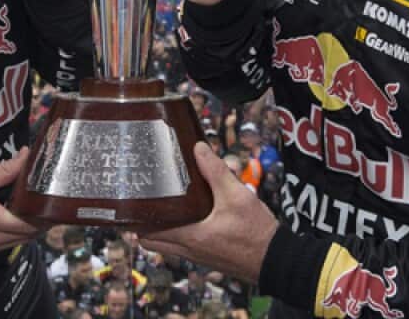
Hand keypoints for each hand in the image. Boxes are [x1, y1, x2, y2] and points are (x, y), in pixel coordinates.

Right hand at [0, 148, 38, 255]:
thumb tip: (26, 157)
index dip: (45, 214)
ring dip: (31, 227)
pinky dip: (18, 231)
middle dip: (42, 221)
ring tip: (36, 208)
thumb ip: (5, 170)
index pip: (30, 224)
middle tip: (48, 202)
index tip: (52, 200)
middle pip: (29, 235)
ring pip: (21, 241)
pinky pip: (9, 243)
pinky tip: (17, 216)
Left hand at [141, 142, 277, 282]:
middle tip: (145, 201)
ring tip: (164, 205)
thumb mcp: (237, 195)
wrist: (277, 260)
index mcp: (189, 236)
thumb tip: (199, 148)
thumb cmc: (256, 232)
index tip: (132, 201)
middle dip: (143, 224)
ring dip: (161, 229)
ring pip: (167, 245)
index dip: (135, 219)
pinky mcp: (209, 257)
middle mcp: (189, 250)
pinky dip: (178, 233)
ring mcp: (198, 257)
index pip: (147, 233)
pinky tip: (189, 215)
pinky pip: (183, 247)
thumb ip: (216, 171)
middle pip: (152, 242)